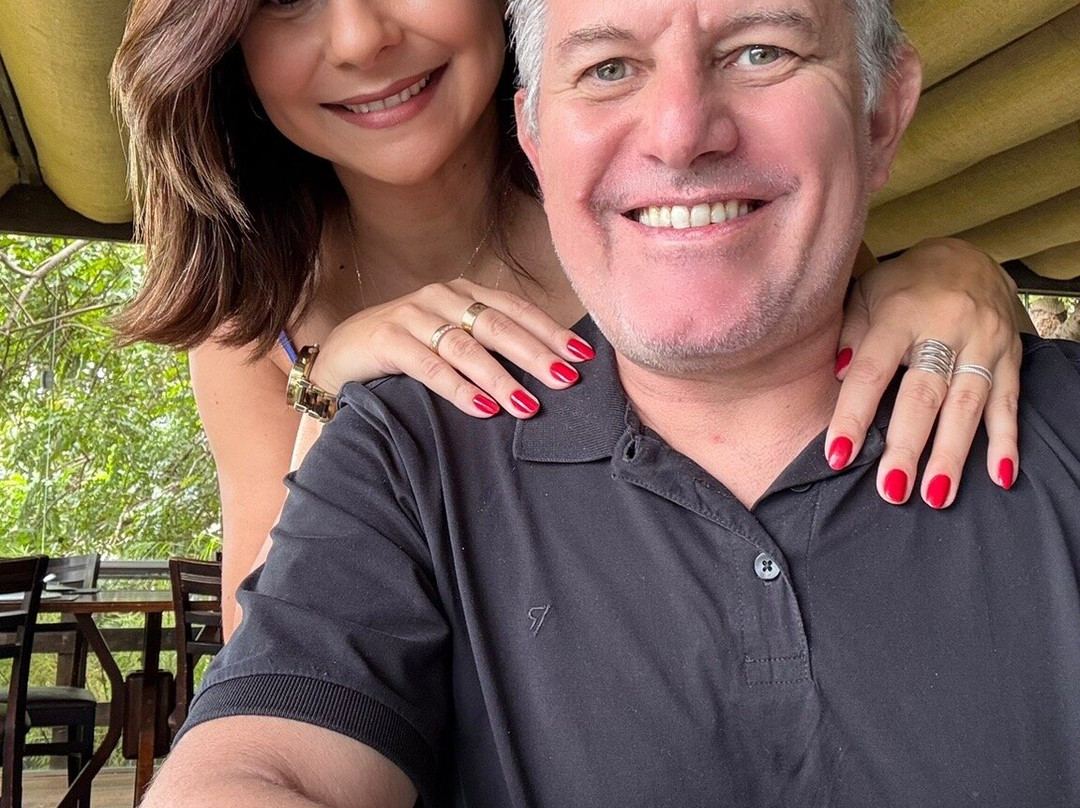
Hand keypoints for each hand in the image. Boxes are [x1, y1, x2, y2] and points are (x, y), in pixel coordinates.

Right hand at [310, 278, 592, 417]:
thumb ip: (490, 346)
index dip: (550, 331)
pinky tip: (483, 409)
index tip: (584, 357)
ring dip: (501, 378)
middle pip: (498, 325)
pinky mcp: (388, 338)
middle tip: (567, 380)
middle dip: (536, 354)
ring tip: (528, 405)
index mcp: (464, 293)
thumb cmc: (408, 352)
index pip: (516, 309)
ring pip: (467, 347)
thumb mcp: (452, 341)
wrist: (343, 355)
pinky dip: (459, 388)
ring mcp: (413, 315)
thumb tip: (549, 370)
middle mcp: (441, 297)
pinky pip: (430, 365)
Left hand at [826, 238, 1022, 506]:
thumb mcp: (866, 294)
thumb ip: (849, 334)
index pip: (872, 370)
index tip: (837, 455)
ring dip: (952, 454)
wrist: (968, 256)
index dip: (854, 415)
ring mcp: (984, 342)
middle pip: (924, 394)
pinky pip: (1009, 403)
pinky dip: (1006, 442)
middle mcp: (946, 327)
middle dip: (908, 446)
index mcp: (900, 313)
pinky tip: (1000, 476)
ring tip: (935, 496)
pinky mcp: (1011, 356)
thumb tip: (840, 374)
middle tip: (891, 489)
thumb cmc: (902, 286)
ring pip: (968, 405)